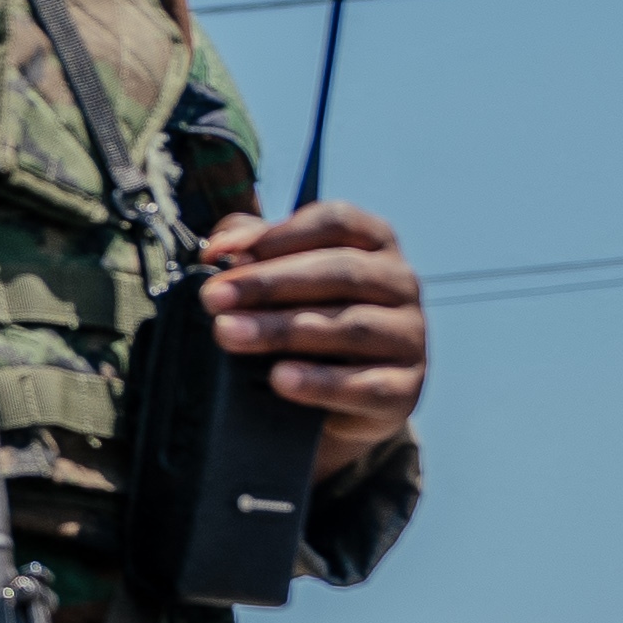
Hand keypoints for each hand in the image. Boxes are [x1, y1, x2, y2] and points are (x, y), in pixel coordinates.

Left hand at [196, 200, 428, 473]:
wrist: (341, 400)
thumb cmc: (310, 319)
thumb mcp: (284, 278)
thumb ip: (254, 249)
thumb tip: (219, 247)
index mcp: (375, 243)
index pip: (335, 223)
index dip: (277, 235)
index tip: (221, 255)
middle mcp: (402, 283)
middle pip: (340, 272)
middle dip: (269, 284)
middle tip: (212, 298)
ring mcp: (410, 337)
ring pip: (352, 327)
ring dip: (283, 329)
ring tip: (228, 334)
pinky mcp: (405, 390)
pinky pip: (365, 385)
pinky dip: (320, 382)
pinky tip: (280, 379)